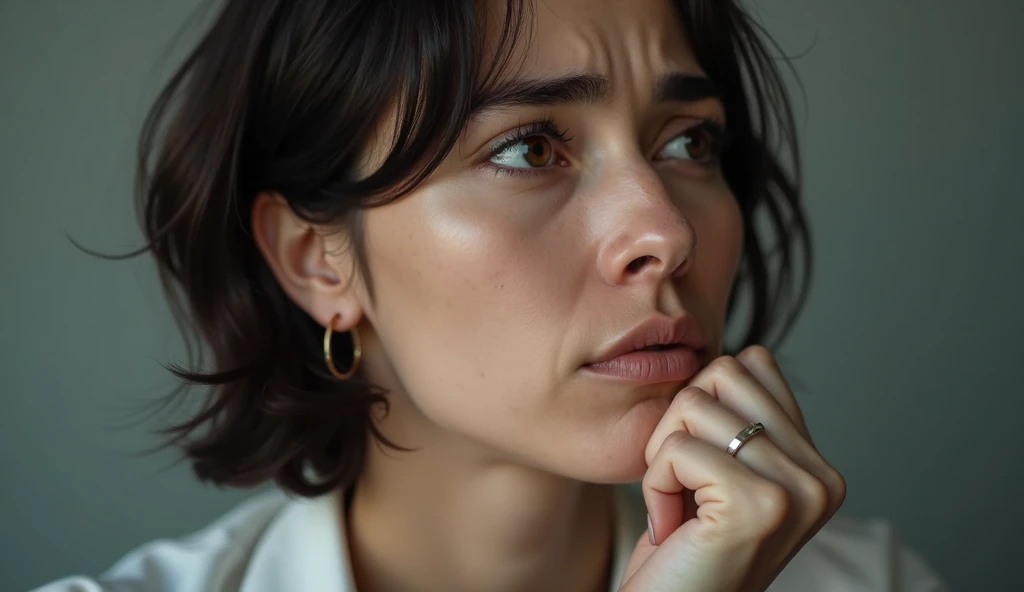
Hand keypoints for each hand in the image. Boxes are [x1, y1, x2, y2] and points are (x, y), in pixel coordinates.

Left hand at [618, 346, 846, 591]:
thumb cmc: (682, 548)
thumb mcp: (719, 473)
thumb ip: (737, 419)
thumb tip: (726, 351)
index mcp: (817, 466)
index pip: (754, 362)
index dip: (703, 403)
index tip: (699, 468)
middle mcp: (822, 478)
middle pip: (724, 372)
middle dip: (679, 423)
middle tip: (682, 486)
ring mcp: (798, 492)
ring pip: (696, 402)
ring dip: (663, 457)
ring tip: (678, 509)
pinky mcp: (760, 506)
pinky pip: (677, 449)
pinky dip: (654, 484)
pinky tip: (670, 527)